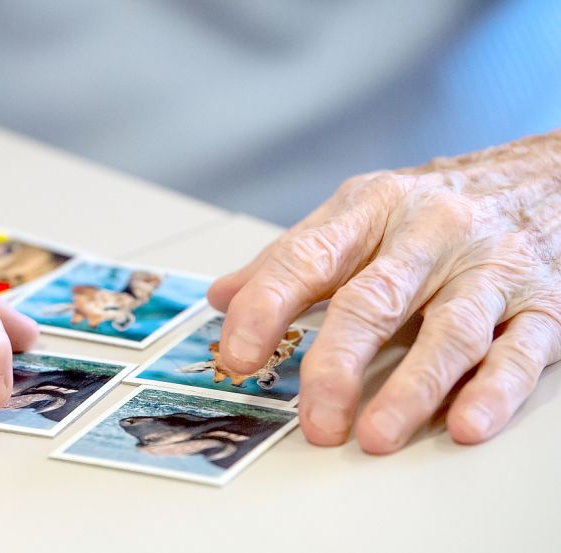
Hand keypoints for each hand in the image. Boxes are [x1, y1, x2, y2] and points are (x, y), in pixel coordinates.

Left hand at [208, 134, 560, 452]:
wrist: (543, 178)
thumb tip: (221, 298)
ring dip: (412, 388)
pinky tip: (465, 423)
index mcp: (372, 209)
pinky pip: (519, 351)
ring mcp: (489, 268)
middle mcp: (430, 234)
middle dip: (337, 363)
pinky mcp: (543, 304)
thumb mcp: (357, 214)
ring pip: (449, 331)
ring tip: (376, 435)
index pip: (307, 257)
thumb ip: (290, 259)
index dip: (266, 306)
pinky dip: (492, 390)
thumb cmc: (434, 207)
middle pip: (375, 300)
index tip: (236, 354)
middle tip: (314, 417)